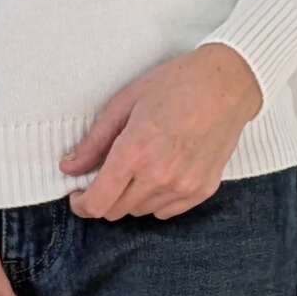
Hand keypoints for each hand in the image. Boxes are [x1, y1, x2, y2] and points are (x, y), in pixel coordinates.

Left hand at [59, 43, 262, 220]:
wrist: (227, 84)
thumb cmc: (174, 84)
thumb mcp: (125, 102)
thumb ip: (94, 141)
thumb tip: (68, 166)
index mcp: (135, 151)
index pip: (99, 202)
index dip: (82, 205)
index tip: (78, 195)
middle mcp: (159, 176)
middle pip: (116, 211)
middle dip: (103, 198)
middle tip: (104, 175)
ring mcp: (183, 186)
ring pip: (141, 212)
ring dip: (129, 197)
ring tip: (136, 168)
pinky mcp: (202, 191)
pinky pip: (166, 211)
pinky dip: (155, 200)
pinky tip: (158, 174)